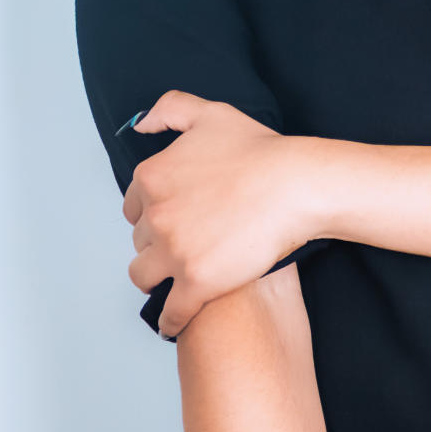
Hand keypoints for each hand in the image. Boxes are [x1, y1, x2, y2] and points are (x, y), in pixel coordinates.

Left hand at [120, 90, 319, 336]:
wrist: (296, 185)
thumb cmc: (262, 152)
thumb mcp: (211, 114)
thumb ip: (170, 109)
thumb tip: (140, 124)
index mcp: (152, 178)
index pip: (133, 208)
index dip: (153, 215)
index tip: (171, 220)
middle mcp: (156, 216)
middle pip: (141, 241)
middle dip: (157, 245)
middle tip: (183, 247)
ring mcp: (174, 252)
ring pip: (144, 276)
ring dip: (156, 280)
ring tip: (174, 282)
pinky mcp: (196, 283)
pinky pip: (170, 312)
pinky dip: (171, 320)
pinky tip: (176, 322)